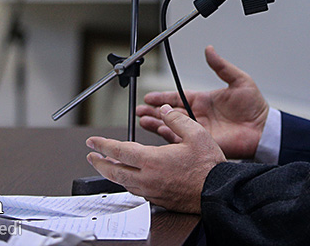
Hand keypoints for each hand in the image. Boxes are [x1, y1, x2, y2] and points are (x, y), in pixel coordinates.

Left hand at [87, 104, 224, 213]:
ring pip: (123, 183)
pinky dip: (127, 182)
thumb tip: (165, 110)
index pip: (119, 151)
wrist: (217, 192)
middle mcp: (147, 178)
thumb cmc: (208, 167)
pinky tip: (130, 178)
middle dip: (99, 163)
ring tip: (107, 166)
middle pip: (113, 171)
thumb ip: (177, 120)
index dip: (102, 145)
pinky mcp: (158, 199)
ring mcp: (151, 191)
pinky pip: (135, 190)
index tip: (93, 141)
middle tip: (91, 157)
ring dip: (111, 173)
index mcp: (152, 160)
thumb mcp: (196, 134)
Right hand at [137, 45, 268, 159]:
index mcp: (204, 100)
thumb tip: (210, 50)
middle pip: (170, 112)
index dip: (162, 97)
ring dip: (157, 123)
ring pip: (172, 126)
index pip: (177, 97)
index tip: (148, 96)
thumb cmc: (254, 106)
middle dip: (153, 111)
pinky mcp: (203, 143)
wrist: (263, 128)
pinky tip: (159, 131)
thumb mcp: (239, 80)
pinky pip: (183, 140)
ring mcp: (200, 130)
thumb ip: (221, 67)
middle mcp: (199, 115)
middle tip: (139, 110)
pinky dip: (170, 136)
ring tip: (142, 121)